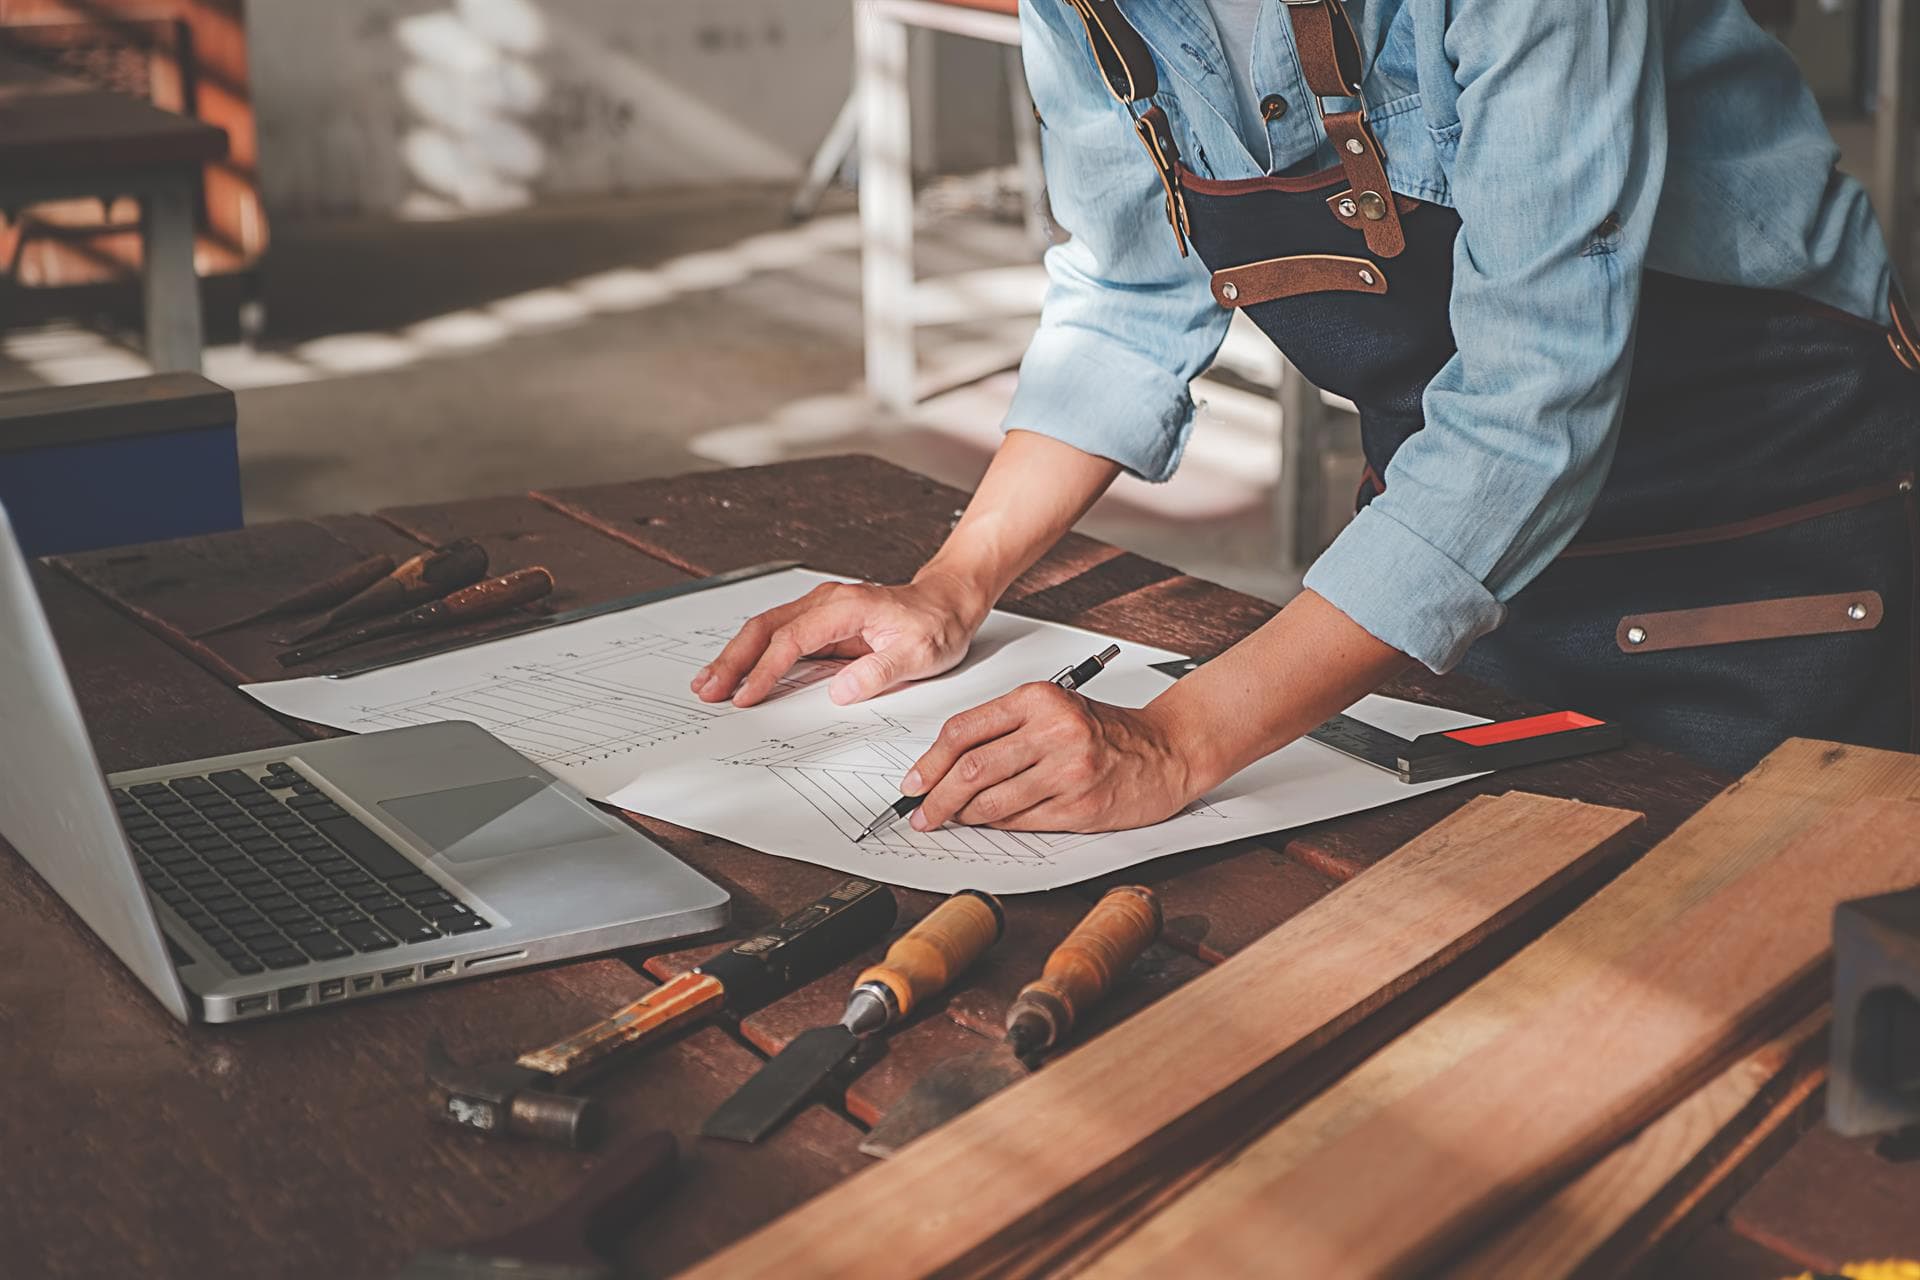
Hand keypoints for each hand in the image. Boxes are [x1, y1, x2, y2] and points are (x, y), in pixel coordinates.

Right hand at [692, 572, 987, 706]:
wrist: (946, 603)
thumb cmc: (935, 625)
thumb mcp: (920, 654)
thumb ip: (880, 671)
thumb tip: (842, 690)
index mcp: (846, 607)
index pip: (793, 639)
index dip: (767, 669)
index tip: (748, 696)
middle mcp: (825, 603)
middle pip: (764, 627)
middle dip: (732, 659)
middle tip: (708, 689)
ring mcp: (819, 611)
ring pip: (763, 629)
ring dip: (734, 656)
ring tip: (709, 684)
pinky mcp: (819, 624)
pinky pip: (776, 637)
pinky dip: (751, 654)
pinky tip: (736, 673)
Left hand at [903, 684, 1199, 833]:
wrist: (1167, 750)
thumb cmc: (1106, 730)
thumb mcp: (1053, 709)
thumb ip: (1003, 728)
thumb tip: (944, 764)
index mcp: (1039, 699)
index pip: (964, 730)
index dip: (929, 762)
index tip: (913, 782)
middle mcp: (1054, 730)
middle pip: (971, 769)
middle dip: (936, 797)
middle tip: (922, 812)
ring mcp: (1068, 770)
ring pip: (992, 801)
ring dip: (963, 816)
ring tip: (952, 819)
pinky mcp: (1081, 805)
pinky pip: (1021, 821)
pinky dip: (996, 824)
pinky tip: (988, 822)